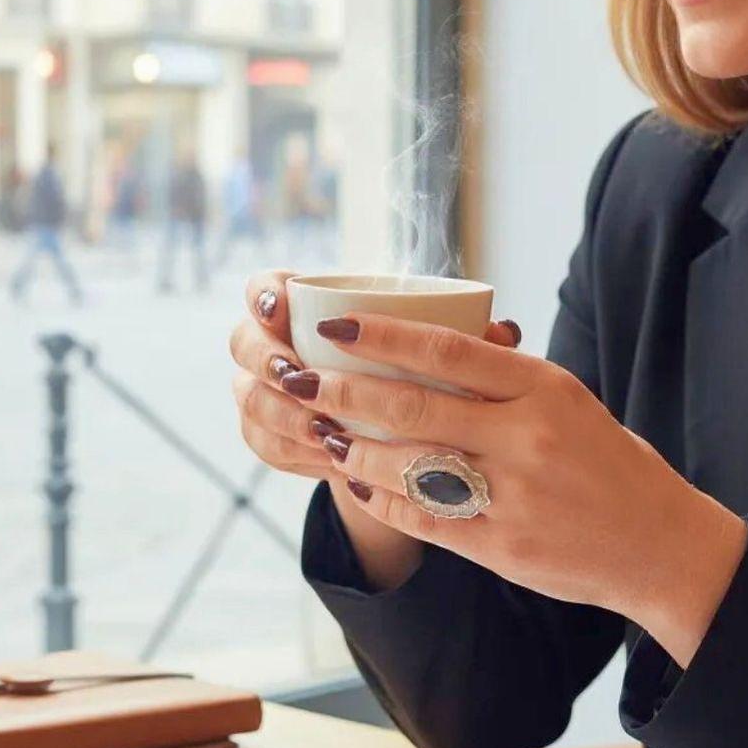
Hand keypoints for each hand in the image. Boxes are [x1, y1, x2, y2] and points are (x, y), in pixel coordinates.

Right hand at [229, 271, 521, 481]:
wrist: (395, 430)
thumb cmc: (419, 374)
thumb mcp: (442, 354)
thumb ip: (466, 339)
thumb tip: (504, 330)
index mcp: (304, 306)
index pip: (264, 287)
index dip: (263, 296)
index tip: (286, 310)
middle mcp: (273, 344)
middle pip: (242, 342)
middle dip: (266, 360)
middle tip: (300, 377)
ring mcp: (263, 392)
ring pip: (249, 398)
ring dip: (281, 414)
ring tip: (322, 429)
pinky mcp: (267, 435)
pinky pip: (263, 445)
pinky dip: (292, 453)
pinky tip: (324, 460)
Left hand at [279, 312, 747, 665]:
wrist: (658, 544)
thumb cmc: (605, 462)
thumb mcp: (567, 401)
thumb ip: (502, 378)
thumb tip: (428, 345)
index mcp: (544, 390)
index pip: (448, 350)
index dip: (383, 336)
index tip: (335, 326)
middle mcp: (525, 438)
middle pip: (413, 407)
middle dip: (344, 392)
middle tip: (302, 381)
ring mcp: (510, 496)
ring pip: (405, 465)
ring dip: (352, 448)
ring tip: (322, 433)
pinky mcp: (498, 546)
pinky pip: (420, 516)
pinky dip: (379, 496)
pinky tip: (356, 480)